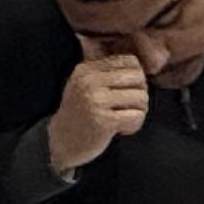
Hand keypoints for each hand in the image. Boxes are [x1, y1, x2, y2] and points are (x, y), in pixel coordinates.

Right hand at [45, 48, 151, 174]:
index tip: (126, 92)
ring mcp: (95, 101)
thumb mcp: (85, 85)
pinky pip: (136, 116)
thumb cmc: (80, 113)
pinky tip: (121, 129)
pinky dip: (134, 125)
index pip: (129, 61)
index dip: (136, 77)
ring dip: (138, 111)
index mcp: (86, 69)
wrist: (59, 143)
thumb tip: (144, 63)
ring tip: (124, 119)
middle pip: (138, 77)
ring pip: (141, 97)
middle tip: (129, 107)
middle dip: (140, 93)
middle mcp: (89, 82)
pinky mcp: (103, 121)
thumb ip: (107, 72)